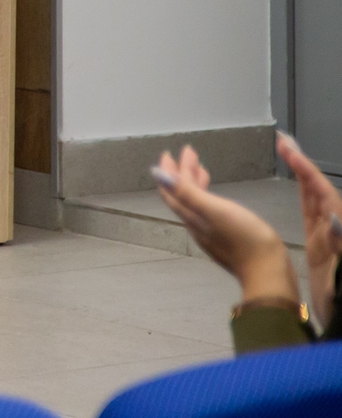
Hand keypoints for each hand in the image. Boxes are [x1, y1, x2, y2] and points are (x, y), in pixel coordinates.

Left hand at [156, 144, 298, 306]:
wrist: (268, 272)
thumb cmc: (244, 237)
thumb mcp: (214, 210)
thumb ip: (186, 192)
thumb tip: (157, 174)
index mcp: (192, 216)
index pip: (172, 191)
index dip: (168, 171)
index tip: (168, 153)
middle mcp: (197, 225)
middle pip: (183, 195)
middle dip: (183, 173)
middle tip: (189, 153)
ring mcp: (211, 233)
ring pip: (196, 203)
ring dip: (196, 184)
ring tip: (202, 168)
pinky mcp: (226, 238)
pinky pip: (210, 212)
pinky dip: (209, 197)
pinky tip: (218, 198)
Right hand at [280, 133, 341, 326]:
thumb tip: (330, 216)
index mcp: (339, 228)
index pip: (322, 191)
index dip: (305, 168)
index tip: (286, 149)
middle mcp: (335, 227)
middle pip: (319, 188)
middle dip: (302, 164)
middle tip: (284, 142)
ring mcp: (328, 236)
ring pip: (315, 198)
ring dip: (302, 175)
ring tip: (286, 155)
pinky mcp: (320, 247)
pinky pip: (311, 214)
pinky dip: (303, 196)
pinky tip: (298, 189)